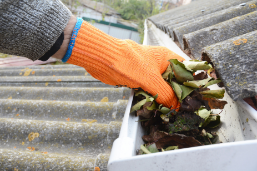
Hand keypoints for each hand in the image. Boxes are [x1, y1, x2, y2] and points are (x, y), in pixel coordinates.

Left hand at [61, 19, 184, 109]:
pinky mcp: (140, 79)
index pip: (186, 70)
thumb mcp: (151, 80)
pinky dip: (153, 98)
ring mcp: (150, 72)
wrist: (104, 60)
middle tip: (182, 109)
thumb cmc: (128, 63)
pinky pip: (151, 90)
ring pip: (162, 87)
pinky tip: (156, 108)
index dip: (191, 83)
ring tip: (171, 111)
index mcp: (167, 58)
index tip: (194, 98)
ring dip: (164, 98)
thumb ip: (165, 93)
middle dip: (177, 94)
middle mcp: (160, 64)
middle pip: (174, 80)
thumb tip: (175, 107)